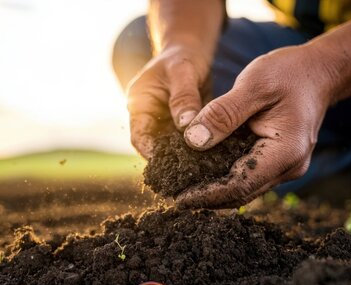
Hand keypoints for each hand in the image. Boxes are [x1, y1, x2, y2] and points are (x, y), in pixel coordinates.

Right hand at [127, 45, 210, 159]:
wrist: (191, 49)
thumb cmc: (182, 55)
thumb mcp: (182, 71)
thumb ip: (183, 97)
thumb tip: (186, 126)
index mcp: (139, 104)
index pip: (139, 137)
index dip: (152, 153)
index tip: (172, 163)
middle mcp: (149, 116)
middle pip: (155, 145)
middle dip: (171, 158)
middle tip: (192, 169)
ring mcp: (165, 121)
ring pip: (172, 146)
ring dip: (186, 154)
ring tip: (203, 165)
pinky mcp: (180, 124)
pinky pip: (187, 140)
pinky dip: (196, 145)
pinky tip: (211, 154)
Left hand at [176, 45, 336, 208]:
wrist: (319, 72)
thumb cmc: (289, 73)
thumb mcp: (253, 84)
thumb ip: (222, 113)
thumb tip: (193, 141)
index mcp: (285, 150)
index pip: (241, 184)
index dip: (208, 194)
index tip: (179, 197)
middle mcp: (289, 167)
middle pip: (242, 193)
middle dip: (207, 198)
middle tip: (173, 196)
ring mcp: (285, 167)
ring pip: (244, 189)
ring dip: (214, 191)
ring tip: (182, 188)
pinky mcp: (277, 162)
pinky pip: (248, 176)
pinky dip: (224, 177)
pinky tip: (202, 173)